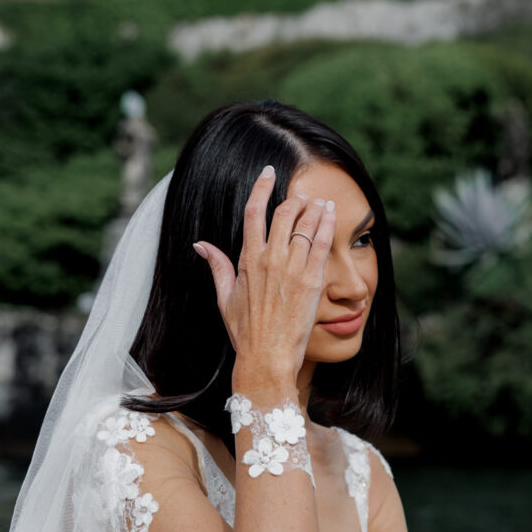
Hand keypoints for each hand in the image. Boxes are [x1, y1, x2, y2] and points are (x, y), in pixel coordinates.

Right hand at [194, 165, 335, 383]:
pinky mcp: (312, 281)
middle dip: (294, 199)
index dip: (262, 187)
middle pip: (283, 214)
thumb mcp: (224, 297)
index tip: (269, 173)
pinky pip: (322, 244)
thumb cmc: (245, 332)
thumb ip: (217, 266)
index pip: (253, 212)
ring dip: (313, 208)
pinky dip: (327, 224)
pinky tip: (330, 214)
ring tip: (319, 202)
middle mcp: (270, 260)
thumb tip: (200, 245)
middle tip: (301, 196)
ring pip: (305, 225)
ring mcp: (292, 269)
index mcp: (248, 260)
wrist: (266, 358)